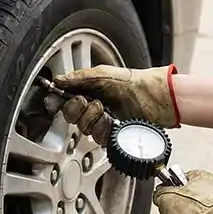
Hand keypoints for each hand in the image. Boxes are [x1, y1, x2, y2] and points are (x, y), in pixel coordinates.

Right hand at [44, 64, 180, 143]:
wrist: (154, 97)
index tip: (61, 98)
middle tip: (91, 102)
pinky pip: (98, 138)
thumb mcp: (102, 75)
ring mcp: (103, 123)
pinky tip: (112, 122)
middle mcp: (94, 108)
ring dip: (93, 119)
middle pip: (71, 117)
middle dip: (79, 110)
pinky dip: (104, 129)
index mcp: (89, 92)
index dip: (60, 101)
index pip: (65, 100)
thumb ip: (78, 78)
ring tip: (106, 110)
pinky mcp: (112, 136)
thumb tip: (58, 80)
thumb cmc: (133, 83)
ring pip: (84, 129)